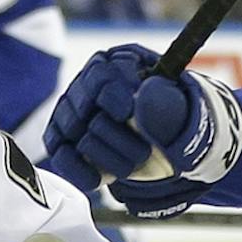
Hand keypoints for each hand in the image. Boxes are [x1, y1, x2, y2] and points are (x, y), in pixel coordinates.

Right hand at [41, 44, 241, 215]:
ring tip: (131, 165)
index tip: (126, 113)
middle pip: (84, 104)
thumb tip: (139, 100)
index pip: (102, 74)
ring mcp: (72, 110)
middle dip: (116, 135)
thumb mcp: (182, 111)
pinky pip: (59, 153)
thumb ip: (164, 103)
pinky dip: (77, 169)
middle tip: (143, 153)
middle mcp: (90, 81)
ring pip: (74, 130)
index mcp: (121, 62)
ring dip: (107, 155)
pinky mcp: (62, 139)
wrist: (170, 150)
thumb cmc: (176, 123)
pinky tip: (98, 179)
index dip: (111, 94)